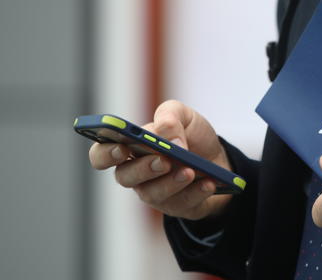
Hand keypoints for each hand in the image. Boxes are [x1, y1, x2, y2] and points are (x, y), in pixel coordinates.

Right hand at [88, 100, 232, 219]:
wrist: (219, 157)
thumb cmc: (190, 136)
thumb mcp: (184, 115)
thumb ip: (170, 118)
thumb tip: (167, 138)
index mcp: (130, 147)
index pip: (102, 154)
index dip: (106, 154)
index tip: (121, 149)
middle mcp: (136, 172)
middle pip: (125, 177)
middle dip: (143, 169)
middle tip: (163, 161)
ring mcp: (154, 192)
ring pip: (152, 194)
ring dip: (171, 182)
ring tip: (190, 171)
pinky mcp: (176, 206)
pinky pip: (182, 204)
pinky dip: (196, 192)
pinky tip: (208, 183)